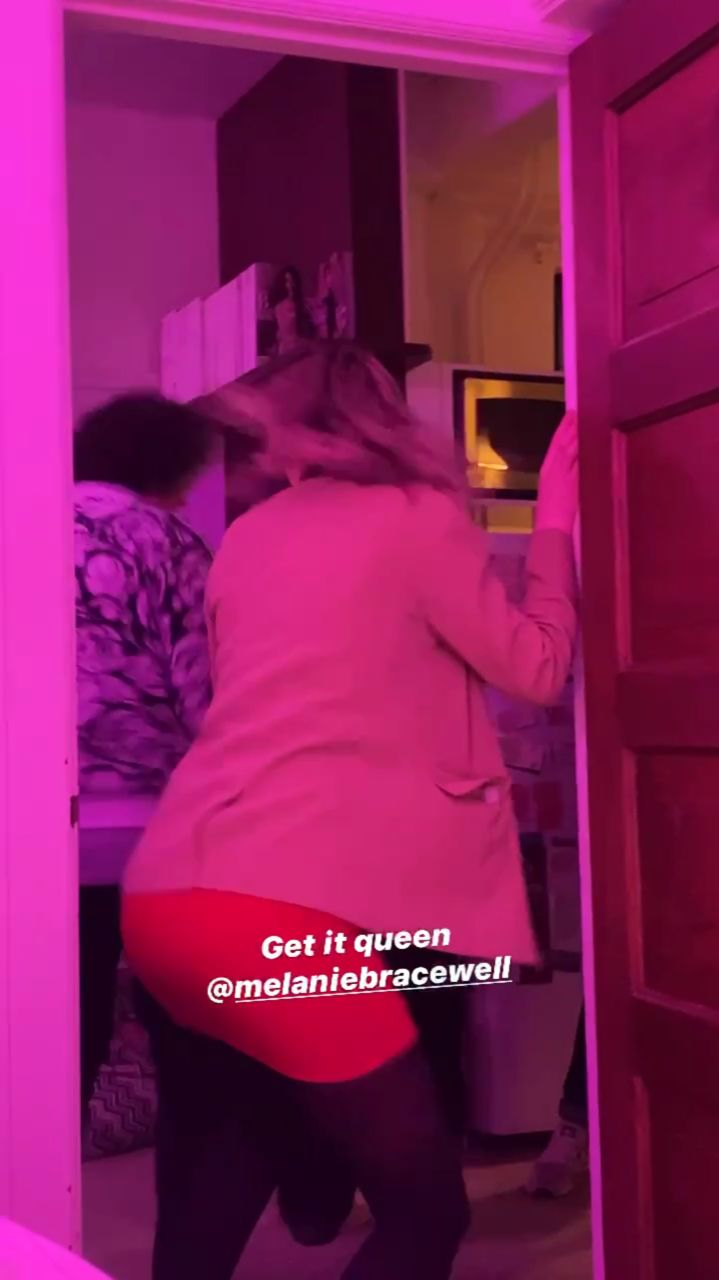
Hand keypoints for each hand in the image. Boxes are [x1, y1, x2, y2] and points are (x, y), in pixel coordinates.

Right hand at [535, 411, 577, 535]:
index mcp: (546, 469)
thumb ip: (563, 475)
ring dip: (577, 432)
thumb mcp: (553, 489)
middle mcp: (552, 468)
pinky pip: (579, 460)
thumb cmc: (551, 512)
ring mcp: (562, 473)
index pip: (554, 444)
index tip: (570, 415)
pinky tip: (590, 440)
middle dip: (570, 426)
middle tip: (578, 411)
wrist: (550, 526)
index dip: (562, 428)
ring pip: (570, 447)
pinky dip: (584, 449)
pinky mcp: (572, 480)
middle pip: (562, 442)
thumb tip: (575, 463)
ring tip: (584, 419)